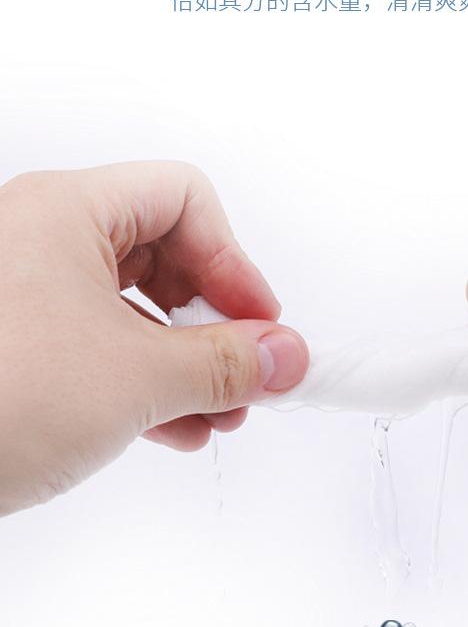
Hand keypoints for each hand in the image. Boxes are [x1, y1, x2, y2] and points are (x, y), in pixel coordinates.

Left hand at [0, 162, 307, 515]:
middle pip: (163, 254)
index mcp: (65, 211)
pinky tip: (174, 426)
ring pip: (133, 310)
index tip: (262, 323)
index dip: (235, 261)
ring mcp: (25, 296)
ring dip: (186, 363)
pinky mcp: (18, 350)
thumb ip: (224, 363)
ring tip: (220, 412)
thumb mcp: (134, 378)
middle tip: (248, 369)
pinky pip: (100, 349)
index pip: (184, 200)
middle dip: (215, 320)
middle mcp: (41, 240)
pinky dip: (145, 384)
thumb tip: (283, 355)